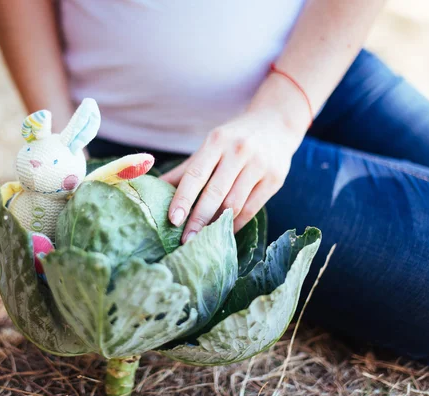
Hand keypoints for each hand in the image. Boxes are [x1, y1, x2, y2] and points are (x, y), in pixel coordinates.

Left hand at [161, 109, 303, 242]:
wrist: (276, 123)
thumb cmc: (234, 139)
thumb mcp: (210, 146)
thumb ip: (185, 170)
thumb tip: (152, 189)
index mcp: (217, 141)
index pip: (196, 173)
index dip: (183, 198)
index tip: (173, 220)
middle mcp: (239, 151)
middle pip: (215, 192)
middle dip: (198, 219)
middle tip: (186, 240)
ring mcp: (259, 165)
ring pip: (234, 204)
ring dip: (217, 225)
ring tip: (203, 239)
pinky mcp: (275, 179)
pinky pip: (252, 209)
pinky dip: (236, 224)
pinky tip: (224, 231)